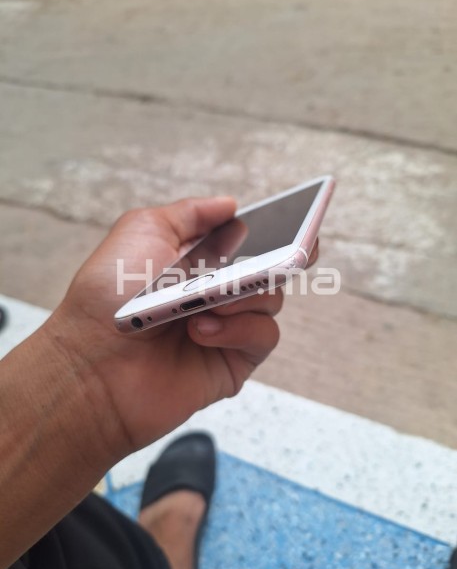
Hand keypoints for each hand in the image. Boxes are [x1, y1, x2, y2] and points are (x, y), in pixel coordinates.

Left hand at [52, 197, 285, 458]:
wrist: (92, 363)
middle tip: (280, 253)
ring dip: (245, 294)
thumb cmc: (108, 294)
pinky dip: (239, 328)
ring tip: (206, 301)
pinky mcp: (232, 362)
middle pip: (270, 268)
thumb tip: (231, 205)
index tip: (299, 220)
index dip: (276, 230)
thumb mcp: (142, 231)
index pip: (248, 242)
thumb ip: (190, 213)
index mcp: (198, 261)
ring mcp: (227, 327)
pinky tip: (202, 330)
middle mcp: (216, 292)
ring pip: (272, 299)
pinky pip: (263, 336)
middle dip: (277, 257)